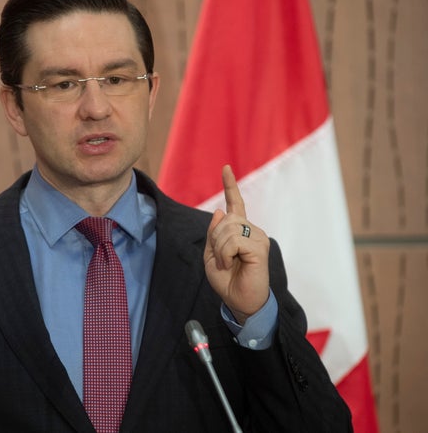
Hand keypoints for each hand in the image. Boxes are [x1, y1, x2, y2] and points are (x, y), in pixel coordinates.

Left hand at [204, 165, 269, 323]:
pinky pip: (233, 241)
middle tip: (222, 261)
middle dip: (215, 242)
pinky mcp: (259, 247)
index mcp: (239, 231)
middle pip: (224, 220)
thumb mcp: (211, 255)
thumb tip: (219, 210)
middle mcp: (251, 230)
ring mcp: (258, 237)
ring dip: (219, 250)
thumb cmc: (227, 280)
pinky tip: (232, 264)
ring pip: (227, 229)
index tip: (225, 168)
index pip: (235, 204)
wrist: (239, 301)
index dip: (230, 186)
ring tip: (227, 264)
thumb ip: (213, 234)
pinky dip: (225, 255)